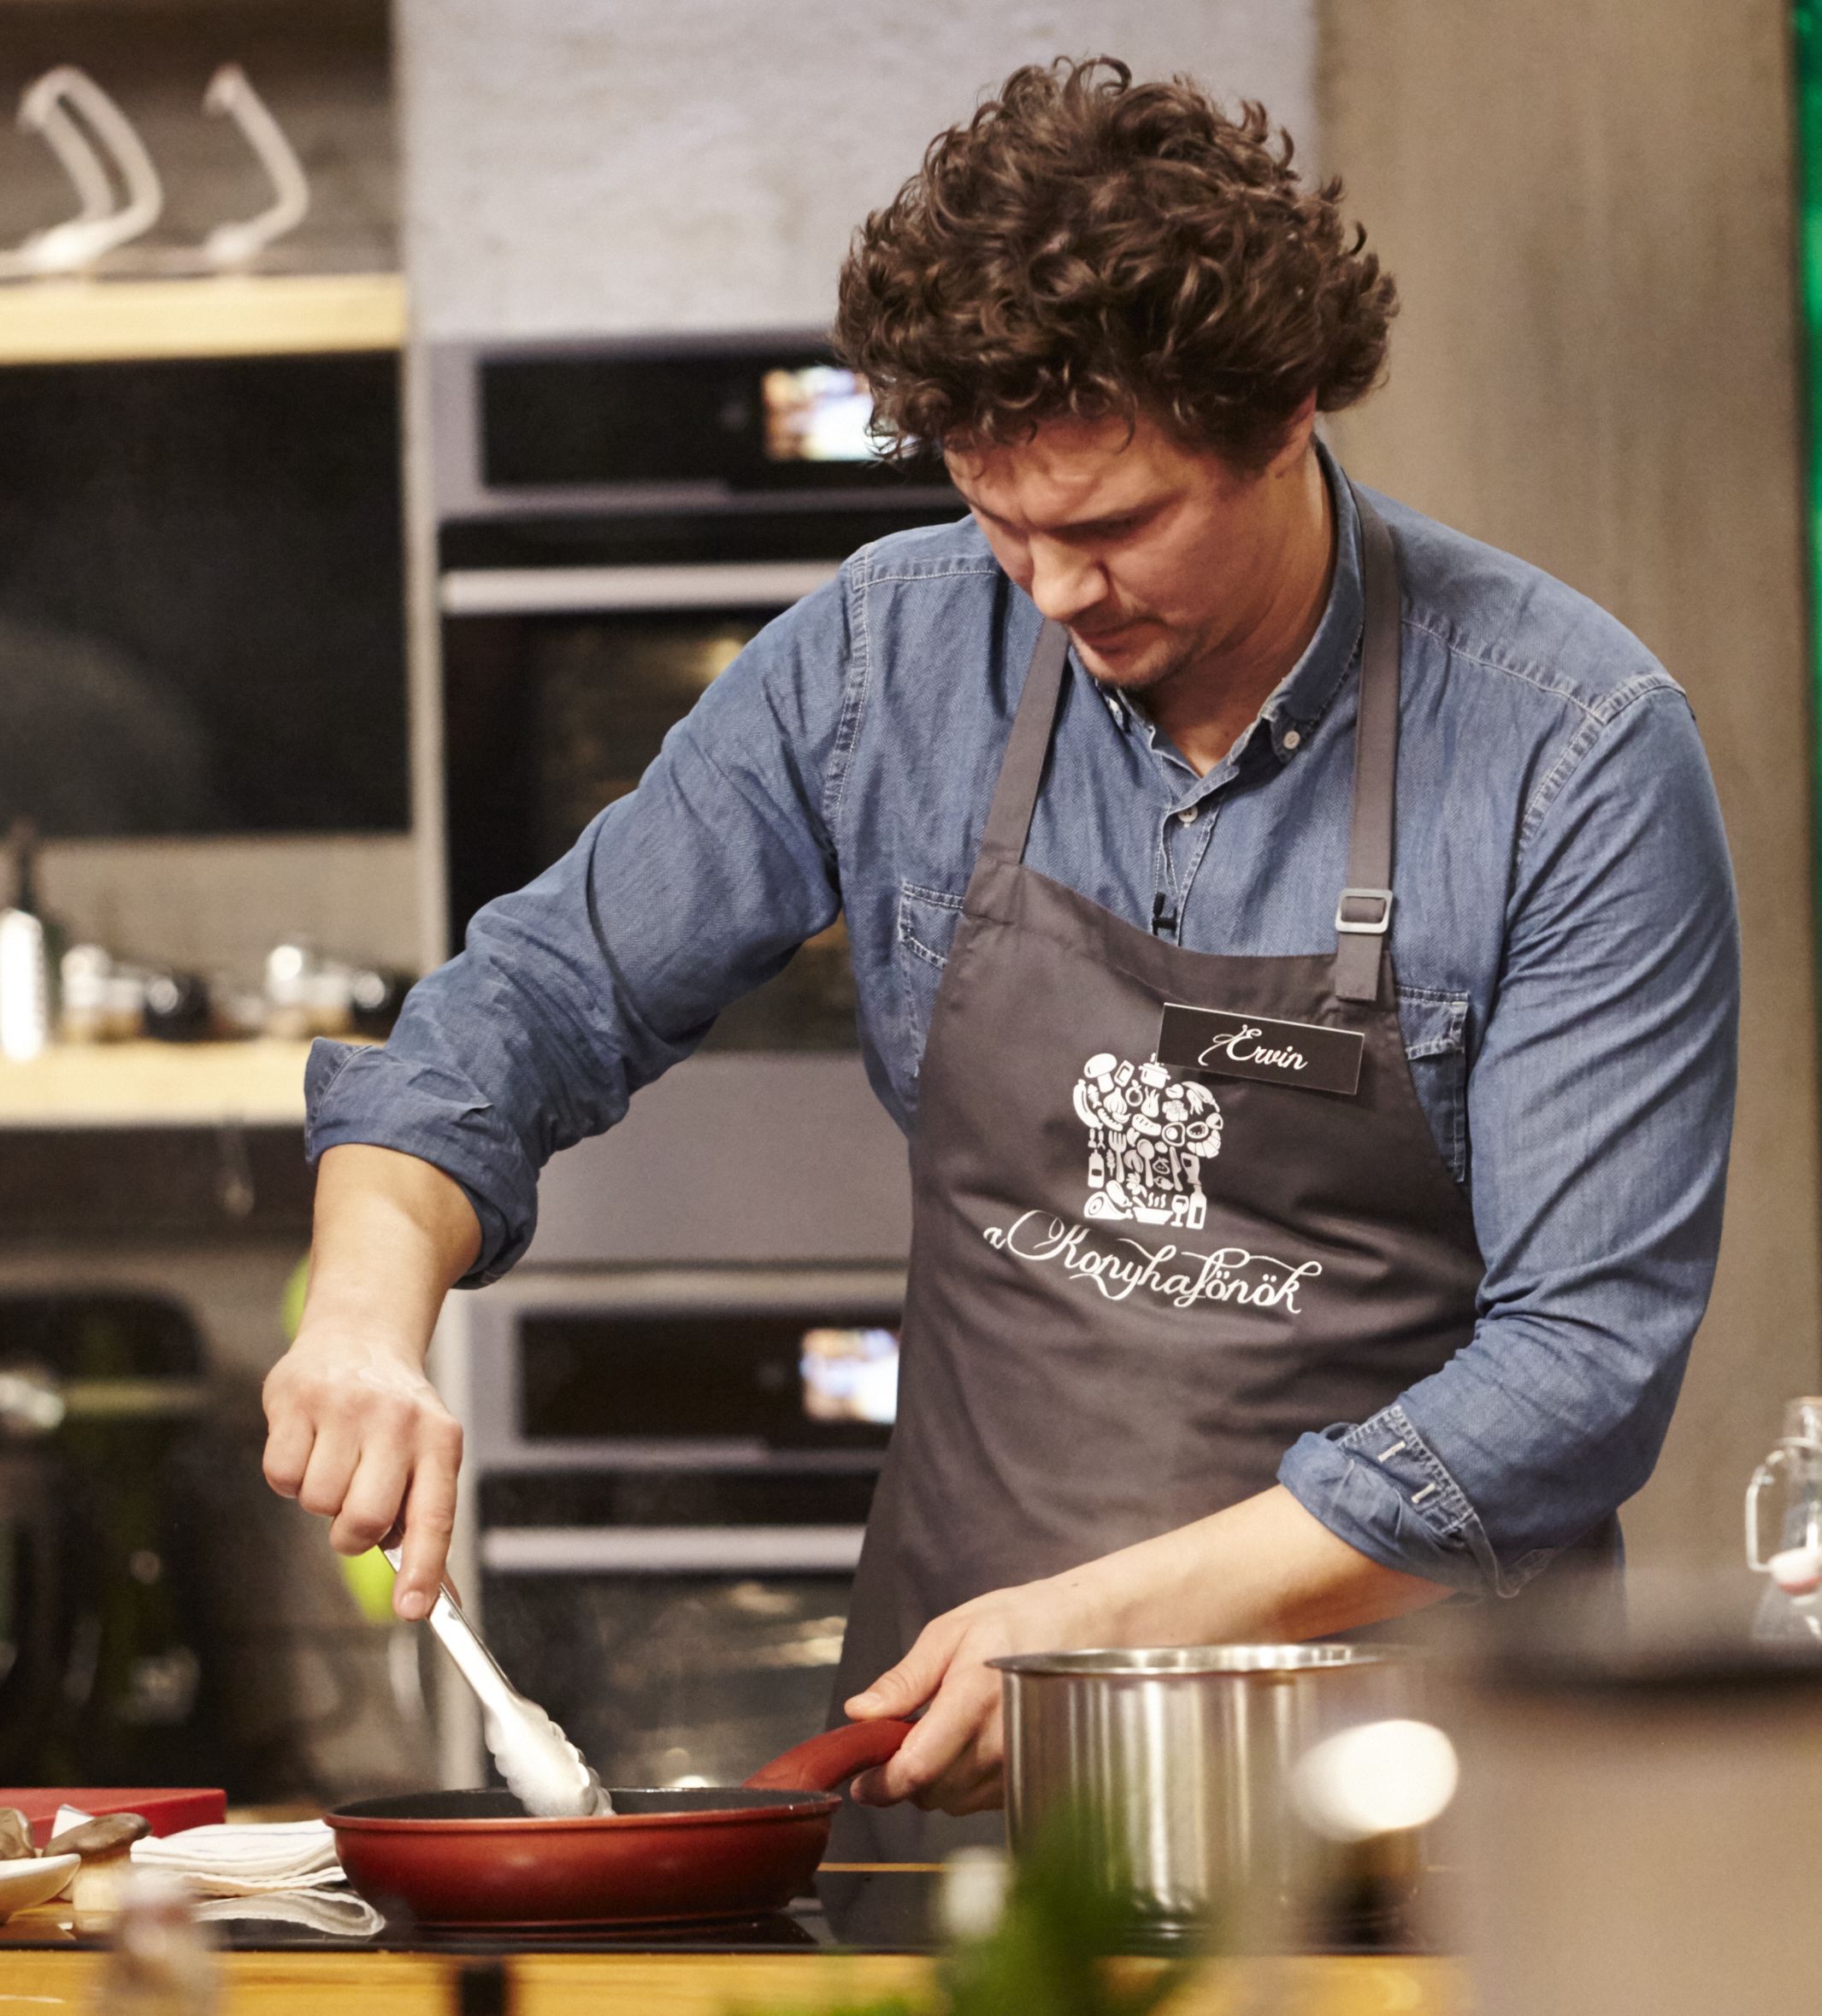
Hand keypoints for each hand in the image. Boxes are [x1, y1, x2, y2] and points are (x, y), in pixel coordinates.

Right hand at [261, 1320, 462, 1619]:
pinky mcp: (298, 1399)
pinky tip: (308, 1444)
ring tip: (335, 1459)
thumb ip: (422, 1517)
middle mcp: (398, 1421)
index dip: (424, 1569)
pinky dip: (287, 1475)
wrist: (360, 1336)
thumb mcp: (426, 1451)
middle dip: (350, 1535)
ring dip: (319, 1497)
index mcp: (439, 1441)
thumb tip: (426, 1598)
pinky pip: (280, 1477)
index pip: (435, 1516)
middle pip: (364, 1520)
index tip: (413, 1611)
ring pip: (316, 1502)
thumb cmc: (395, 1413)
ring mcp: (346, 1407)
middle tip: (351, 1512)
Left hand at [843, 1568, 1119, 1815]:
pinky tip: (971, 1745)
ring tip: (944, 1733)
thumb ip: (905, 1679)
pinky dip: (964, 1782)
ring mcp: (1022, 1766)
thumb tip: (861, 1712)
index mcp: (973, 1699)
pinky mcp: (1034, 1778)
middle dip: (905, 1774)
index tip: (862, 1781)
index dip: (881, 1783)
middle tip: (902, 1739)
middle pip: (931, 1791)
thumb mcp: (950, 1632)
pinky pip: (981, 1800)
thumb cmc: (1017, 1623)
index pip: (917, 1768)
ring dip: (935, 1779)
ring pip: (954, 1801)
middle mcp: (1002, 1742)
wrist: (1084, 1631)